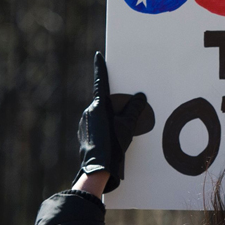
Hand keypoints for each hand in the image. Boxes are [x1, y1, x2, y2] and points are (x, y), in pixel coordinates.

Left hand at [76, 52, 150, 193]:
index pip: (101, 82)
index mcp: (99, 106)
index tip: (98, 56)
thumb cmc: (113, 145)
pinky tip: (113, 137)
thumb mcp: (128, 126)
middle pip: (103, 100)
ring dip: (109, 116)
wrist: (97, 168)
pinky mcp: (84, 133)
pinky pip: (95, 124)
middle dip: (114, 102)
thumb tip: (140, 96)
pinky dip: (104, 126)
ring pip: (99, 113)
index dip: (101, 68)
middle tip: (126, 109)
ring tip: (121, 129)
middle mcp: (89, 111)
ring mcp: (84, 123)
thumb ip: (134, 109)